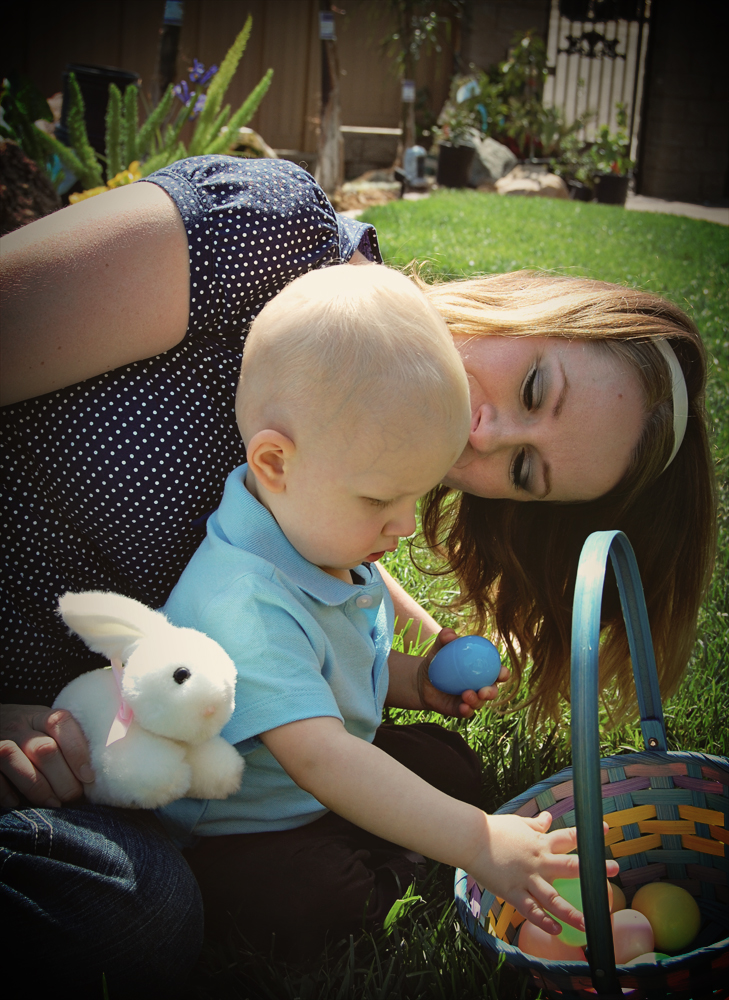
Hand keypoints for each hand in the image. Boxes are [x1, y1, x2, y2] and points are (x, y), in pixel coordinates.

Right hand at [0, 703, 93, 808]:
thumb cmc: (28, 734)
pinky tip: (19, 802)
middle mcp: (19, 726)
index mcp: (40, 716)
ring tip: (53, 804)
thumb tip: (94, 774)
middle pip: (44, 749)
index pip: (61, 723)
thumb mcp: (46, 728)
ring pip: (15, 760)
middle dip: (62, 779)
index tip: (88, 776)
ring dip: (38, 788)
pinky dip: (6, 793)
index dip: (77, 751)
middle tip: (73, 797)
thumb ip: (67, 741)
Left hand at [417, 628, 510, 718]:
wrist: (421, 681)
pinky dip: (466, 710)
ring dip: (477, 701)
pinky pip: (466, 712)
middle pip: (492, 691)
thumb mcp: (438, 649)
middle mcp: (480, 686)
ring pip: (480, 703)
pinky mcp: (461, 710)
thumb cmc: (436, 661)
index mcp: (481, 670)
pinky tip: (463, 707)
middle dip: (492, 692)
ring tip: (467, 695)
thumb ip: (444, 639)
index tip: (501, 672)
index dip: (503, 673)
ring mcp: (471, 699)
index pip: (497, 672)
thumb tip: (450, 634)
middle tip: (484, 690)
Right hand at [468, 811, 619, 934]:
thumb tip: (548, 817)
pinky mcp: (512, 892)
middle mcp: (538, 860)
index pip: (568, 836)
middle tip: (614, 870)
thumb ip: (535, 824)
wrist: (471, 839)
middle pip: (570, 865)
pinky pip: (531, 910)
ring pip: (553, 897)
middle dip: (593, 868)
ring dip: (572, 911)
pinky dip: (544, 921)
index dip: (588, 833)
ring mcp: (526, 878)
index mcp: (539, 841)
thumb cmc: (493, 829)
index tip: (605, 829)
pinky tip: (556, 929)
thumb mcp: (517, 823)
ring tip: (588, 922)